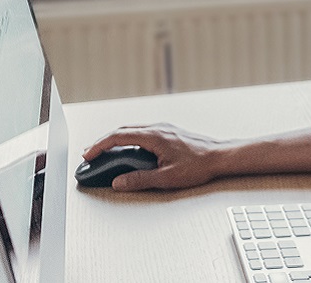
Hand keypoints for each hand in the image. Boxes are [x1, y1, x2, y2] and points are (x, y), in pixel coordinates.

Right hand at [82, 123, 232, 190]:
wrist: (221, 156)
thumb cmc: (199, 165)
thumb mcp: (167, 178)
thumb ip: (140, 180)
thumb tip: (118, 182)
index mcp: (153, 136)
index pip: (118, 136)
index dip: (99, 145)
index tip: (88, 154)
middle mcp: (157, 128)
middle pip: (122, 130)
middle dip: (103, 141)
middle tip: (90, 153)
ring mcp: (164, 128)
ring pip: (133, 129)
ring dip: (116, 139)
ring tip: (105, 150)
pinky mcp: (170, 132)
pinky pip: (143, 131)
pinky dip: (129, 138)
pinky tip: (129, 148)